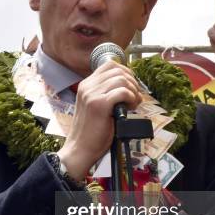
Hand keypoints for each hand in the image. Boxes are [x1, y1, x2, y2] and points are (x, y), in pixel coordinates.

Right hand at [58, 62, 140, 180]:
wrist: (80, 149)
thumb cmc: (91, 132)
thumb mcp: (96, 107)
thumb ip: (106, 94)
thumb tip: (129, 86)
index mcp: (86, 85)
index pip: (109, 65)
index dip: (125, 72)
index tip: (131, 86)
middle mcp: (87, 87)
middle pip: (118, 70)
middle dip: (132, 82)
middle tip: (135, 97)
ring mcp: (92, 95)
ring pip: (121, 79)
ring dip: (133, 91)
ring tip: (133, 104)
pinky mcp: (99, 105)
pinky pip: (122, 92)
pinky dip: (131, 98)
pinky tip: (131, 107)